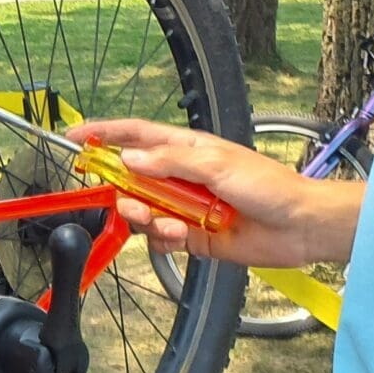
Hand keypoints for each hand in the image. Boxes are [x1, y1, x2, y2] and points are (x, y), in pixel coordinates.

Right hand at [73, 117, 351, 268]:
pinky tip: (183, 236)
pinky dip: (164, 239)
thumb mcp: (216, 165)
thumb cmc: (268, 186)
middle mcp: (180, 177)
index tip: (75, 137)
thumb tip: (129, 157)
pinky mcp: (191, 236)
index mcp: (186, 149)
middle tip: (131, 202)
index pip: (136, 135)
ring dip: (145, 218)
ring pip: (142, 211)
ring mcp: (184, 207)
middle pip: (131, 179)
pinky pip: (160, 238)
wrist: (298, 226)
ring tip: (165, 223)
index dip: (104, 134)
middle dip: (123, 191)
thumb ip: (170, 161)